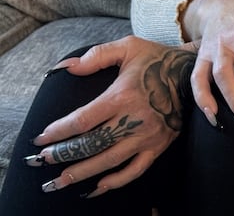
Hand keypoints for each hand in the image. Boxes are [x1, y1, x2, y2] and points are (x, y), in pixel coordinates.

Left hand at [27, 36, 193, 196]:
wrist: (192, 72)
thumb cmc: (156, 58)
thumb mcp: (128, 47)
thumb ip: (96, 55)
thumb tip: (66, 68)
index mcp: (123, 95)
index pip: (83, 120)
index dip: (58, 132)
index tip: (40, 139)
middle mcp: (134, 119)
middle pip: (91, 144)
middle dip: (63, 154)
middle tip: (42, 161)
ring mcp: (148, 135)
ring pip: (109, 160)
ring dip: (81, 173)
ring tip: (59, 181)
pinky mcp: (159, 145)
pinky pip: (136, 169)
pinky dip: (116, 181)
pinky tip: (98, 186)